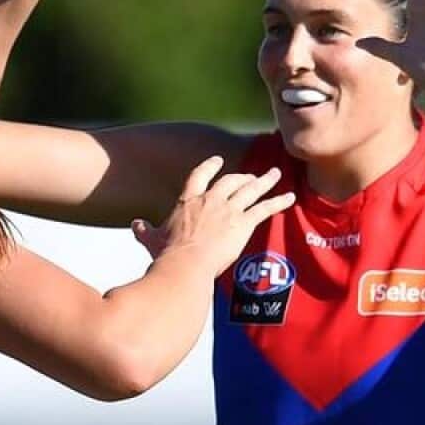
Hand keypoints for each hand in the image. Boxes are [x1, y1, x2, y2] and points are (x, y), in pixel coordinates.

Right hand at [131, 157, 294, 274]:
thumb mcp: (152, 240)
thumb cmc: (168, 254)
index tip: (217, 161)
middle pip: (230, 180)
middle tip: (252, 175)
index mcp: (188, 201)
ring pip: (250, 190)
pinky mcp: (243, 223)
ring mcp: (228, 210)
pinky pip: (264, 208)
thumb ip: (145, 231)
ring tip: (276, 174)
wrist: (186, 264)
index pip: (200, 176)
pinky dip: (278, 201)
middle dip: (243, 176)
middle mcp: (210, 200)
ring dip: (264, 181)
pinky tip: (290, 196)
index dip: (210, 167)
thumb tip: (135, 225)